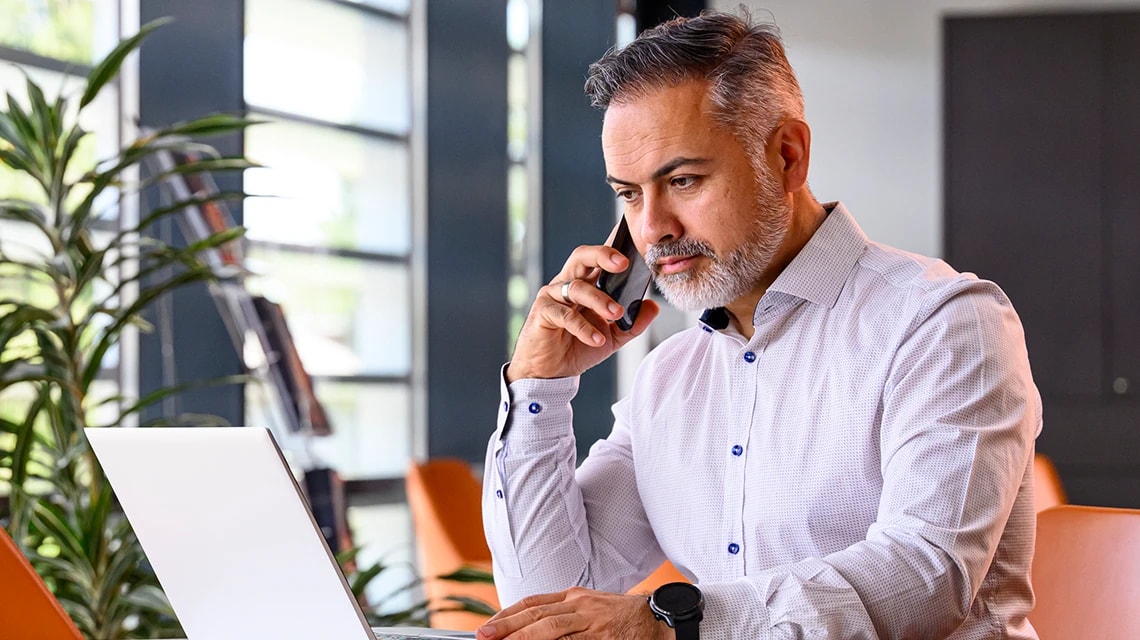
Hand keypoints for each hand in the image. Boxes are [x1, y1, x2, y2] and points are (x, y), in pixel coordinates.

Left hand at [475, 587, 672, 639]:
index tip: (487, 626)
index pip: (532, 603)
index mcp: (574, 597)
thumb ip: (563, 616)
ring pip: (551, 629)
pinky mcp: (603, 638)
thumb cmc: (622, 617)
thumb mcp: (590, 608)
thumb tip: (530, 628)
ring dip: (524, 637)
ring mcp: (592, 622)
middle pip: (536, 614)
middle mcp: (580, 606)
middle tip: (483, 636)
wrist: (658, 620)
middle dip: (507, 625)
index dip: (507, 613)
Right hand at [507, 244, 659, 381]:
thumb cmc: (577, 348)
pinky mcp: (542, 313)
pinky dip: (584, 328)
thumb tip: (653, 306)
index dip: (614, 250)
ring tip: (617, 314)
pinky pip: (564, 315)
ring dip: (600, 300)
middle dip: (603, 256)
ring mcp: (552, 296)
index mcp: (585, 283)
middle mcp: (567, 284)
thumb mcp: (613, 337)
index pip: (599, 259)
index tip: (635, 249)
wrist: (552, 372)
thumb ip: (633, 323)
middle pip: (582, 257)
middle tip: (623, 265)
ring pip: (576, 287)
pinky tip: (597, 339)